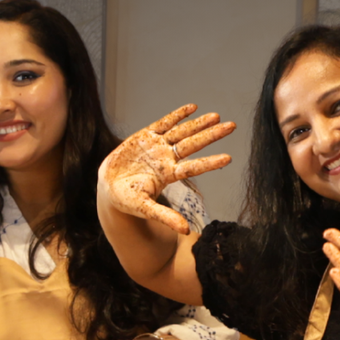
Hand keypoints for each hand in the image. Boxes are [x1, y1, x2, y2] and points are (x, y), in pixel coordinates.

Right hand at [98, 106, 233, 234]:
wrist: (108, 187)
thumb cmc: (127, 200)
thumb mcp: (144, 208)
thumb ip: (165, 217)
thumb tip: (186, 231)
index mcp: (168, 175)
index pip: (194, 167)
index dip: (210, 162)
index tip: (228, 158)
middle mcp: (167, 158)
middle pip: (193, 144)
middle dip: (212, 135)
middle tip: (232, 126)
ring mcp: (157, 146)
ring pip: (182, 131)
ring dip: (198, 123)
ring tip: (217, 116)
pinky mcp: (146, 135)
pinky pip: (164, 123)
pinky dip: (177, 115)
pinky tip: (192, 108)